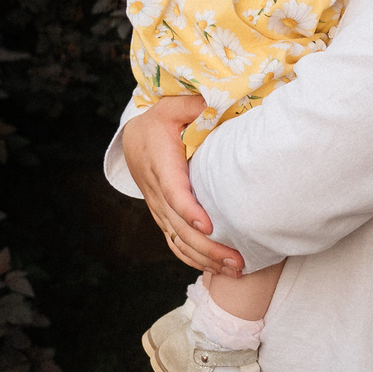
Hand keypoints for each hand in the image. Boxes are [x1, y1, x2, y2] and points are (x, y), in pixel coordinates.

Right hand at [126, 97, 245, 277]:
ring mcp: (158, 207)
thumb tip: (213, 101)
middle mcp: (157, 190)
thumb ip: (193, 104)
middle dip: (208, 247)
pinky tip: (216, 270)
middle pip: (179, 226)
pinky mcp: (162, 216)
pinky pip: (174, 243)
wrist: (134, 137)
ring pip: (177, 239)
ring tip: (236, 270)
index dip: (189, 210)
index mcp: (161, 163)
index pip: (174, 191)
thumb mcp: (174, 105)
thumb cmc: (161, 119)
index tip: (209, 225)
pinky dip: (193, 259)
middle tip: (238, 260)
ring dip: (205, 258)